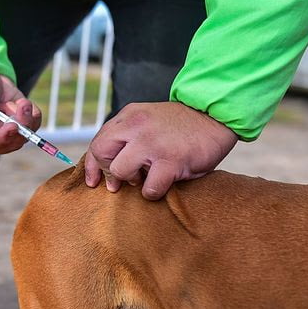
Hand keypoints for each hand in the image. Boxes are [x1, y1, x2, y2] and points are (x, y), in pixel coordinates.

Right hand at [0, 70, 41, 154]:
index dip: (1, 138)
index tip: (13, 126)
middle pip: (10, 143)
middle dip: (20, 126)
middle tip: (23, 105)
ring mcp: (8, 136)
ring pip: (24, 136)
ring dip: (25, 116)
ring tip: (18, 101)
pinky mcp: (22, 129)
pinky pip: (34, 125)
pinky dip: (32, 113)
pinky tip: (21, 103)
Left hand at [85, 102, 237, 199]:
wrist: (215, 117)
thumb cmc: (182, 125)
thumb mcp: (148, 119)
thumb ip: (128, 134)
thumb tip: (106, 161)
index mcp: (130, 116)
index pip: (98, 142)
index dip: (92, 165)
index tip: (94, 181)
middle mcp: (136, 126)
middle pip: (102, 154)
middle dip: (107, 172)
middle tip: (119, 183)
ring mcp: (152, 143)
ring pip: (120, 171)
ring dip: (132, 181)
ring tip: (146, 178)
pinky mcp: (170, 160)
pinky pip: (148, 188)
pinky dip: (153, 192)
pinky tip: (163, 184)